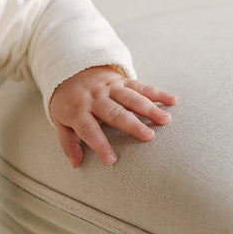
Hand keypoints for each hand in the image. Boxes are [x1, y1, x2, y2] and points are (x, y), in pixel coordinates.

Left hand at [49, 65, 176, 166]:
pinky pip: (140, 86)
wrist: (69, 69)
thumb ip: (68, 143)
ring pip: (131, 98)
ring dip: (149, 108)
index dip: (99, 144)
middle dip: (132, 125)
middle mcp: (95, 98)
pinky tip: (172, 100)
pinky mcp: (121, 81)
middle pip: (114, 112)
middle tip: (148, 137)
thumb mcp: (60, 121)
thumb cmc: (67, 103)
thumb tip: (76, 164)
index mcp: (78, 110)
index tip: (112, 160)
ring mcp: (110, 88)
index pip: (88, 129)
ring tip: (165, 120)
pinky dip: (157, 92)